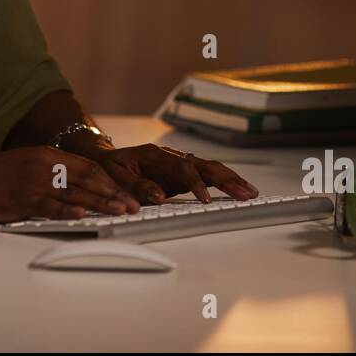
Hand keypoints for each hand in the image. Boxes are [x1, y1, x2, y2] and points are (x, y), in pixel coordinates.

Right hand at [0, 146, 141, 222]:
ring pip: (74, 193)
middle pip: (87, 179)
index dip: (111, 180)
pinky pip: (48, 206)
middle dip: (114, 193)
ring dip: (101, 203)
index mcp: (46, 155)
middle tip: (134, 205)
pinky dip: (67, 211)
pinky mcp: (20, 199)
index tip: (128, 191)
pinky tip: (82, 216)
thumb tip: (78, 185)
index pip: (87, 166)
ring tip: (121, 212)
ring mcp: (32, 182)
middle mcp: (43, 165)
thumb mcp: (26, 165)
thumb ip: (51, 171)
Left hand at [81, 144, 259, 204]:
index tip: (206, 200)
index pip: (182, 168)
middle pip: (204, 165)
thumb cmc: (108, 167)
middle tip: (246, 193)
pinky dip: (223, 182)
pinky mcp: (181, 175)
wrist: (104, 158)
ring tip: (251, 193)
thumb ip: (135, 186)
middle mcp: (171, 157)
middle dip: (227, 179)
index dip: (196, 184)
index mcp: (155, 155)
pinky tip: (239, 190)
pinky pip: (206, 176)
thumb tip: (158, 198)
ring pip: (210, 168)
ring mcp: (178, 165)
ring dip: (231, 180)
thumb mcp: (114, 176)